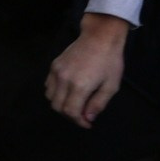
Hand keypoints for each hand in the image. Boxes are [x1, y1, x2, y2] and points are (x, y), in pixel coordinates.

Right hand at [45, 13, 129, 128]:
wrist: (99, 37)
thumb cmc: (110, 61)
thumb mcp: (112, 86)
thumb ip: (99, 104)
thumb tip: (88, 118)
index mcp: (80, 86)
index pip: (70, 111)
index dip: (78, 121)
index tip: (87, 123)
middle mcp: (64, 79)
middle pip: (57, 106)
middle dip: (69, 115)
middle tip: (82, 115)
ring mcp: (56, 71)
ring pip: (50, 97)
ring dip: (60, 104)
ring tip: (74, 103)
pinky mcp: (53, 65)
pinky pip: (48, 84)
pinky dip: (55, 92)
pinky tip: (67, 91)